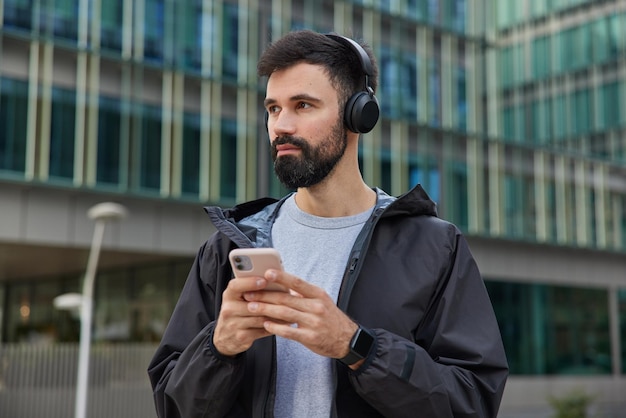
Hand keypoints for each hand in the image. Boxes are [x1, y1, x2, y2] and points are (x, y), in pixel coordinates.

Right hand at [213, 274, 285, 356]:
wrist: (225, 337)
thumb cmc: (237, 312)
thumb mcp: (238, 298)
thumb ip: (251, 289)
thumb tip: (275, 280)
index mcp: (229, 295)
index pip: (236, 286)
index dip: (250, 282)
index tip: (264, 280)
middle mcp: (229, 309)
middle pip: (253, 304)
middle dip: (272, 301)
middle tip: (288, 296)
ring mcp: (234, 324)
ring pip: (260, 318)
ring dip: (277, 315)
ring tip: (290, 310)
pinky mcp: (242, 337)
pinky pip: (263, 330)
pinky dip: (275, 326)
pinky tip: (285, 323)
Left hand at [243, 269, 358, 361]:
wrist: (347, 340)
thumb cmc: (331, 318)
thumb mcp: (322, 300)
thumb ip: (304, 293)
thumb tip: (284, 284)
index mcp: (318, 294)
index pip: (297, 283)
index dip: (281, 277)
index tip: (266, 273)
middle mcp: (316, 307)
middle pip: (286, 298)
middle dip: (265, 295)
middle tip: (249, 293)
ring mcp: (313, 322)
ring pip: (284, 314)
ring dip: (266, 310)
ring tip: (252, 307)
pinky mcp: (310, 337)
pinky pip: (289, 331)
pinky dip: (275, 327)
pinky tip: (265, 324)